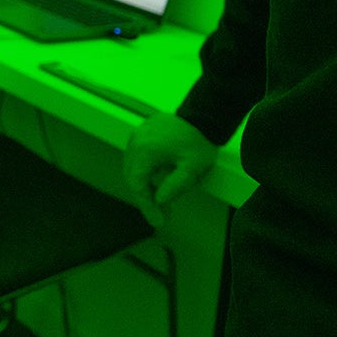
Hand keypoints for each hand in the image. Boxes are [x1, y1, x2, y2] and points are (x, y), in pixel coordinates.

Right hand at [122, 111, 217, 227]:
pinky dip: (146, 172)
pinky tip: (160, 181)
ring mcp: (138, 135)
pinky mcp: (143, 133)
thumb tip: (159, 201)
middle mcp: (137, 142)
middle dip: (147, 198)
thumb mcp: (192, 168)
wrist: (204, 115)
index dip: (146, 206)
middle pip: (133, 178)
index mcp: (146, 151)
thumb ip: (175, 186)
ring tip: (163, 201)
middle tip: (162, 215)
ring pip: (134, 168)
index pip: (138, 185)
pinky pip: (139, 157)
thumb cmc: (199, 141)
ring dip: (146, 186)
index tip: (158, 221)